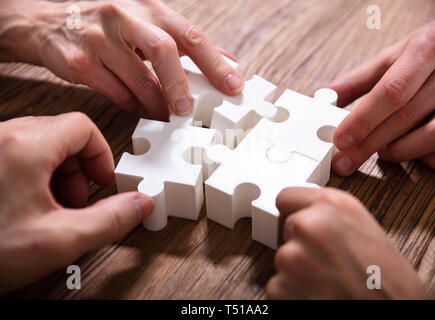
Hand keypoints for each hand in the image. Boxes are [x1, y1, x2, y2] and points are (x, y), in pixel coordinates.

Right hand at [0, 0, 242, 119]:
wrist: (52, 24)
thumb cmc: (112, 27)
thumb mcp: (148, 24)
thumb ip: (186, 43)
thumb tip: (228, 60)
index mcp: (149, 8)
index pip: (189, 35)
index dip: (215, 62)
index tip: (233, 86)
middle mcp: (124, 17)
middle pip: (164, 50)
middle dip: (180, 85)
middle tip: (187, 110)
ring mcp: (100, 39)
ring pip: (139, 79)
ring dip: (157, 104)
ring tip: (166, 115)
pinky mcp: (81, 62)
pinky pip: (115, 93)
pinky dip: (132, 104)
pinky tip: (138, 107)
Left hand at [0, 113, 152, 293]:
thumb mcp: (57, 241)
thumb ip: (109, 220)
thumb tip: (139, 204)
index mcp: (25, 147)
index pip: (83, 126)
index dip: (101, 154)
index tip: (102, 180)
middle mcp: (3, 137)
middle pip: (62, 133)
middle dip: (78, 168)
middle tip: (76, 199)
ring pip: (40, 143)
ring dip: (56, 172)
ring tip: (51, 207)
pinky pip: (18, 153)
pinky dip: (33, 174)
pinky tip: (28, 206)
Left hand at [266, 187, 424, 298]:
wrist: (396, 311)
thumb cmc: (389, 281)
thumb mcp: (365, 228)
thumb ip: (333, 216)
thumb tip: (311, 215)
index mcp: (332, 205)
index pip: (287, 197)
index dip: (295, 212)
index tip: (302, 223)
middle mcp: (309, 225)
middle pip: (287, 229)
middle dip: (301, 244)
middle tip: (328, 262)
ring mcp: (292, 256)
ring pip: (283, 259)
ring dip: (297, 271)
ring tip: (328, 282)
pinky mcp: (281, 286)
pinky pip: (278, 286)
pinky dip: (293, 293)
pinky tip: (319, 295)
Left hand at [329, 20, 434, 175]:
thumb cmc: (427, 54)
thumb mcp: (392, 57)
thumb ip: (356, 81)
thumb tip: (317, 99)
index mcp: (429, 46)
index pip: (392, 90)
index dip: (363, 119)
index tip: (341, 140)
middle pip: (407, 116)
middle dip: (370, 143)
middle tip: (346, 160)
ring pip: (434, 135)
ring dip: (399, 150)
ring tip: (380, 151)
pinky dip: (425, 156)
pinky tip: (410, 150)